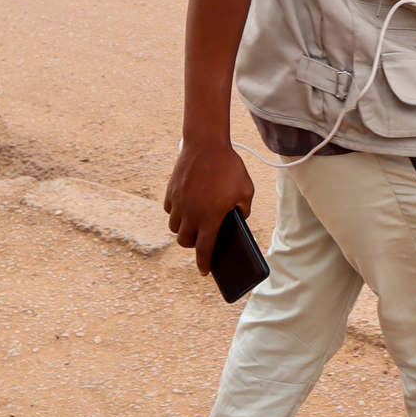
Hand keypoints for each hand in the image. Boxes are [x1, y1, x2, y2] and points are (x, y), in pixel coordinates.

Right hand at [164, 138, 253, 275]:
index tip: (205, 272)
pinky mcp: (171, 192)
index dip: (204, 264)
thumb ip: (243, 209)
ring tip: (193, 225)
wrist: (206, 144)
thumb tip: (238, 219)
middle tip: (201, 241)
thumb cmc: (229, 168)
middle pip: (185, 242)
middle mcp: (191, 214)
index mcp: (210, 218)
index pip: (204, 250)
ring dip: (183, 230)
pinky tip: (186, 208)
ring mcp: (178, 203)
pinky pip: (169, 210)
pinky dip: (176, 213)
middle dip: (193, 245)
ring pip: (175, 228)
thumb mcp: (246, 190)